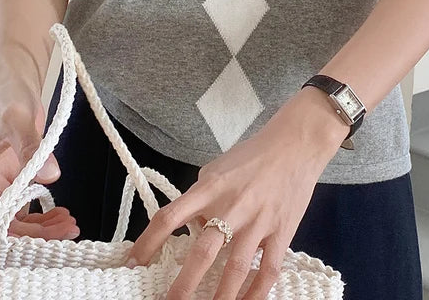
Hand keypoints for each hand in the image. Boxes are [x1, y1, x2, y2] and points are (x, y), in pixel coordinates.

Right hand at [0, 76, 78, 240]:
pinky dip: (44, 217)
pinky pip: (27, 210)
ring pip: (15, 223)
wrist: (17, 82)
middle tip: (62, 233)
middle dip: (28, 237)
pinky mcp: (17, 182)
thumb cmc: (7, 97)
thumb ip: (31, 147)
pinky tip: (63, 216)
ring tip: (69, 227)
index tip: (18, 246)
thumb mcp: (18, 119)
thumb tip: (50, 175)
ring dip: (40, 230)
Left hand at [121, 89, 348, 299]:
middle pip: (202, 251)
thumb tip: (191, 227)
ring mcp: (258, 221)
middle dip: (183, 285)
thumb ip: (200, 197)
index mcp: (210, 187)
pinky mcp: (281, 232)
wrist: (295, 144)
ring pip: (235, 268)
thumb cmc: (252, 155)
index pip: (170, 216)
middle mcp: (232, 206)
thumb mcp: (217, 168)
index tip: (132, 264)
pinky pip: (267, 271)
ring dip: (219, 298)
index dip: (148, 242)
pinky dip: (255, 294)